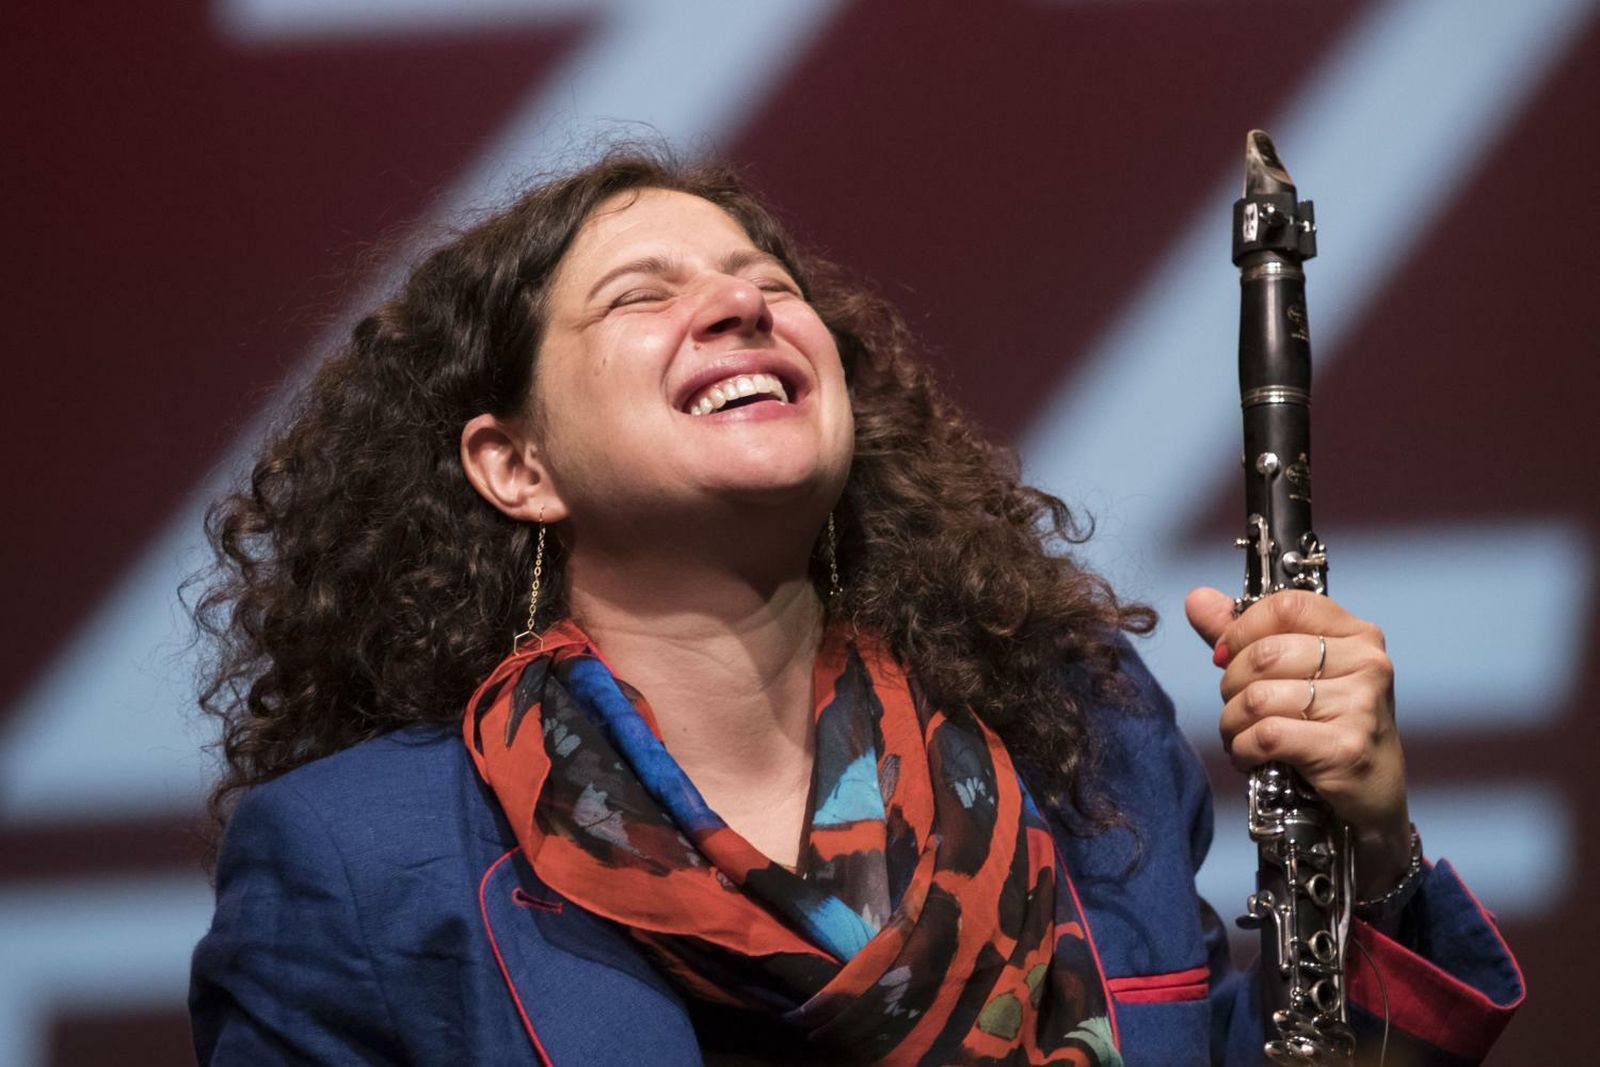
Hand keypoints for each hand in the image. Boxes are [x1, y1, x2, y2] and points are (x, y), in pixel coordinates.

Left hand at [1185, 587, 1411, 897]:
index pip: (1286, 605)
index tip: (1226, 654)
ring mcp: (1362, 706)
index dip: (1242, 628)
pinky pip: (1269, 735)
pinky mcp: (1347, 748)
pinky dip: (1244, 748)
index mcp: (1357, 633)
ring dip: (1233, 722)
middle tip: (1235, 706)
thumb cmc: (1326, 726)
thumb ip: (1243, 635)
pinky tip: (1250, 755)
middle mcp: (1367, 663)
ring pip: (1260, 698)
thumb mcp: (1291, 673)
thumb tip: (1197, 599)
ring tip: (1240, 734)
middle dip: (1231, 684)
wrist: (1371, 796)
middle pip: (1265, 654)